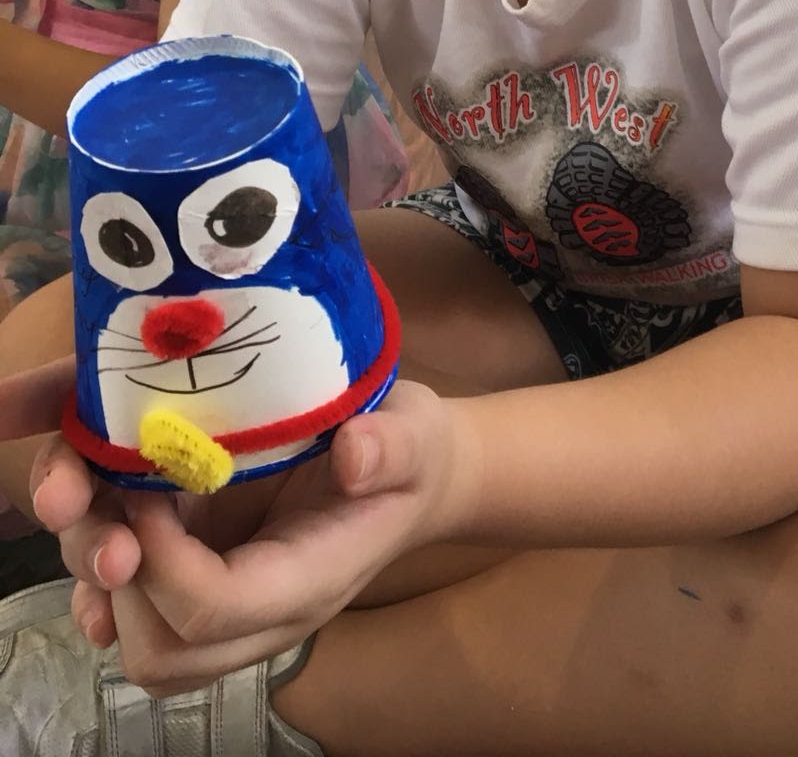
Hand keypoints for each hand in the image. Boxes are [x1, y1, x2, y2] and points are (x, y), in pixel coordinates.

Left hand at [78, 381, 473, 694]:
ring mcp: (226, 604)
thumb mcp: (415, 433)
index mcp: (308, 582)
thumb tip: (356, 454)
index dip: (164, 560)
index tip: (151, 483)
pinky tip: (104, 516)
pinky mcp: (201, 577)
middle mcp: (259, 614)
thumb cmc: (411, 453)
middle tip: (107, 493)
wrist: (412, 477)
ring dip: (94, 568)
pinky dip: (98, 575)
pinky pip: (129, 614)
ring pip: (134, 637)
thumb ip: (394, 447)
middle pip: (161, 651)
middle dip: (115, 579)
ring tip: (97, 490)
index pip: (215, 611)